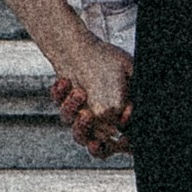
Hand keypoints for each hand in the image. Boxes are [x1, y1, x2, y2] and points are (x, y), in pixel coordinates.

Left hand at [51, 33, 133, 160]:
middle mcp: (96, 121)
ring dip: (73, 110)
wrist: (87, 46)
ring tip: (79, 92)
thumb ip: (132, 93)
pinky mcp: (62, 102)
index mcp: (115, 119)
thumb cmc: (111, 61)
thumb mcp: (130, 72)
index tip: (115, 135)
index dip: (115, 145)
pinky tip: (65, 81)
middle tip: (87, 115)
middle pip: (90, 142)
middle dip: (87, 130)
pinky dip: (60, 94)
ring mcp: (78, 113)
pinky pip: (58, 103)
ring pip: (71, 124)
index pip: (116, 145)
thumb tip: (128, 112)